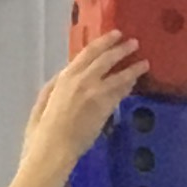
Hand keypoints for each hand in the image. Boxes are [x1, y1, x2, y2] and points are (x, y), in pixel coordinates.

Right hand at [0, 32, 143, 186]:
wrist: (53, 151)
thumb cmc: (41, 133)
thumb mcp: (42, 103)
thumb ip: (54, 87)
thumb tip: (63, 77)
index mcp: (64, 77)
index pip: (88, 52)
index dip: (104, 41)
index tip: (115, 35)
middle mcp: (81, 80)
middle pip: (106, 58)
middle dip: (121, 49)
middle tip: (134, 43)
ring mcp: (95, 93)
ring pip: (118, 75)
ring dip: (133, 68)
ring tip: (144, 63)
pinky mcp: (105, 108)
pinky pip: (120, 92)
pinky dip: (129, 85)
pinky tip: (136, 82)